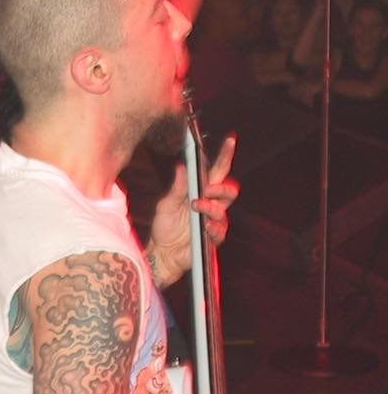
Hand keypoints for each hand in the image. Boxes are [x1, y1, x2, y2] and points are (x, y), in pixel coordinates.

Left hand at [147, 135, 238, 285]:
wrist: (162, 253)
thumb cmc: (164, 227)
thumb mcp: (166, 204)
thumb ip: (177, 187)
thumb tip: (183, 165)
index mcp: (200, 191)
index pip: (216, 171)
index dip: (225, 155)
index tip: (230, 140)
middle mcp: (211, 204)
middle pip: (228, 189)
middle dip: (221, 187)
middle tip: (207, 189)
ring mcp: (213, 220)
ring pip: (224, 208)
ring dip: (210, 206)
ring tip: (196, 206)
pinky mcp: (214, 237)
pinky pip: (220, 229)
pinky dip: (212, 225)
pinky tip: (203, 225)